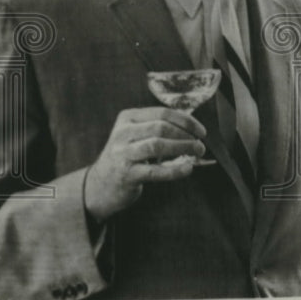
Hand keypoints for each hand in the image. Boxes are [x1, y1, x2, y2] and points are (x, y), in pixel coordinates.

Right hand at [84, 107, 206, 222]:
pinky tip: (187, 169)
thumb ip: (158, 128)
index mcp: (128, 118)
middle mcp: (122, 133)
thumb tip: (193, 128)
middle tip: (200, 145)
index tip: (201, 131)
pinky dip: (175, 170)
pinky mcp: (126, 175)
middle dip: (186, 135)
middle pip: (161, 127)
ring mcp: (122, 154)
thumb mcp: (135, 136)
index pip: (162, 113)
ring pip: (158, 145)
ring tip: (197, 153)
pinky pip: (155, 171)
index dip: (186, 121)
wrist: (99, 186)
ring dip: (182, 148)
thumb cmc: (126, 157)